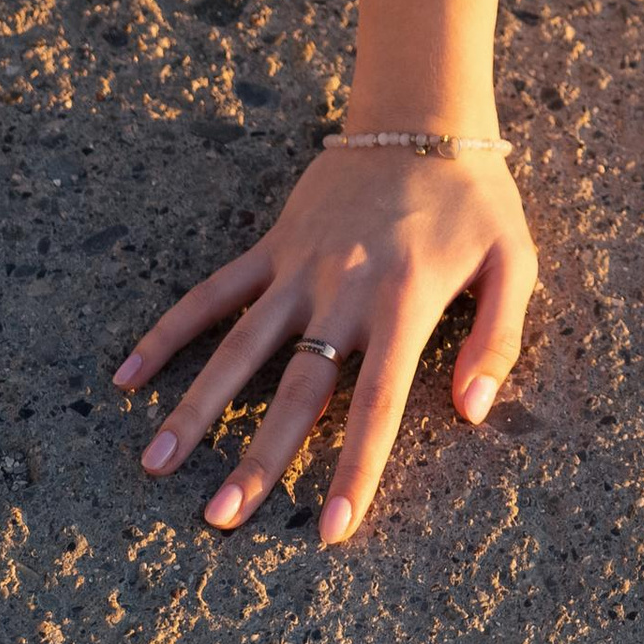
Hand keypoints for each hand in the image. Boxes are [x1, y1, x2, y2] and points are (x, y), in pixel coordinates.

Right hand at [114, 142, 537, 544]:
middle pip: (298, 390)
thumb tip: (471, 413)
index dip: (354, 470)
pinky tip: (128, 374)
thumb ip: (498, 339)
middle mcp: (344, 290)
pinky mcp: (273, 245)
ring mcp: (300, 267)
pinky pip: (214, 291)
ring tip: (158, 462)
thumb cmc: (475, 198)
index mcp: (406, 302)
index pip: (377, 404)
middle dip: (259, 460)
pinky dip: (169, 330)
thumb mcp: (514, 261)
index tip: (329, 530)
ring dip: (197, 406)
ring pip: (240, 346)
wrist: (424, 113)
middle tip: (219, 521)